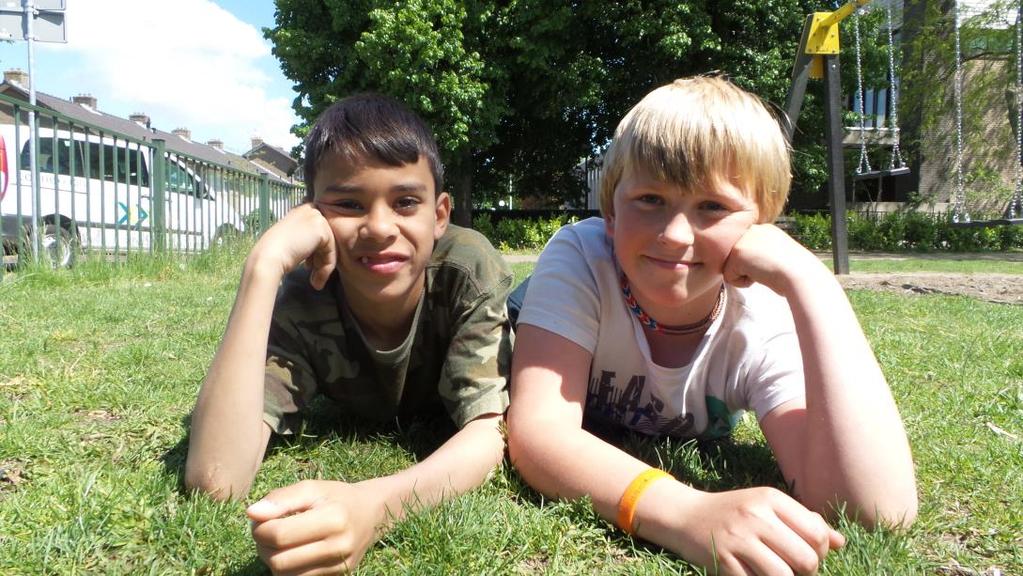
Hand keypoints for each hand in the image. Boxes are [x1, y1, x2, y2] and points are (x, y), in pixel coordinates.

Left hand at [247, 479, 383, 574]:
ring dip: (272, 560)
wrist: (371, 514)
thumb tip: (251, 514)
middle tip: (263, 532)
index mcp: (333, 519)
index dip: (259, 529)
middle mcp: (338, 547)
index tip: (259, 519)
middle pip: (279, 561)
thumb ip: (280, 498)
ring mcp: (339, 566)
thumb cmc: (336, 497)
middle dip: (262, 547)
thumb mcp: (311, 488)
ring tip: (277, 542)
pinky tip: (290, 552)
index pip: (280, 535)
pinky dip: (287, 569)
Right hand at [249, 203, 336, 289]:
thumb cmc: (275, 253)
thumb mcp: (293, 239)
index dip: (316, 251)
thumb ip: (307, 238)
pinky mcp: (321, 229)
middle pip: (326, 238)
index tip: (308, 266)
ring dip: (323, 266)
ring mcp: (316, 217)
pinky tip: (316, 278)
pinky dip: (326, 267)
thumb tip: (321, 250)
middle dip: (321, 258)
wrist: (269, 258)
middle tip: (313, 275)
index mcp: (301, 210)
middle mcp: (310, 210)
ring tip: (315, 281)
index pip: (319, 231)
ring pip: (330, 246)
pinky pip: (331, 251)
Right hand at [660, 486, 844, 575]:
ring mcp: (738, 540)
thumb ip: (804, 522)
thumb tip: (840, 543)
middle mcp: (755, 516)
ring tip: (778, 575)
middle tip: (795, 570)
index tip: (806, 555)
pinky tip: (757, 575)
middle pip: (805, 559)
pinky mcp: (723, 561)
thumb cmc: (734, 513)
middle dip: (807, 572)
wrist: (685, 516)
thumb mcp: (767, 507)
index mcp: (770, 499)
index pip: (816, 534)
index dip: (819, 553)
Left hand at [722, 224, 825, 295]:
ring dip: (747, 276)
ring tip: (766, 271)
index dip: (759, 265)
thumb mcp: (777, 255)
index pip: (748, 253)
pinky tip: (761, 275)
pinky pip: (729, 277)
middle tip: (770, 268)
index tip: (774, 265)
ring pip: (731, 268)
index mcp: (764, 230)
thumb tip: (747, 265)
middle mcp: (752, 230)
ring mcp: (742, 240)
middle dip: (751, 269)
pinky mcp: (736, 253)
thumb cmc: (794, 272)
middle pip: (737, 259)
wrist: (801, 274)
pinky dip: (743, 283)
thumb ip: (761, 254)